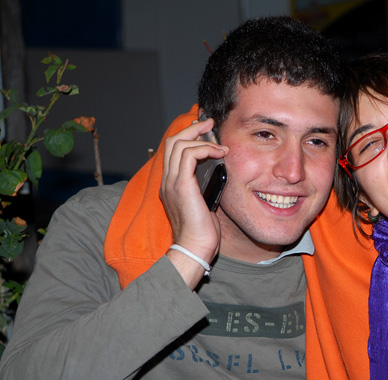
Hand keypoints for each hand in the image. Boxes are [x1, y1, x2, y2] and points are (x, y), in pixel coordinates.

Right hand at [159, 117, 228, 286]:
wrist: (195, 247)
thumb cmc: (203, 232)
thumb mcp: (205, 203)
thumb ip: (205, 187)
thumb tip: (218, 173)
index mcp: (171, 184)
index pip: (173, 151)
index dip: (187, 136)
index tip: (205, 131)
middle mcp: (167, 180)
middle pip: (172, 141)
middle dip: (192, 129)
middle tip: (210, 123)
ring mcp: (172, 182)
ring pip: (179, 144)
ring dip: (201, 137)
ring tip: (220, 143)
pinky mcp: (181, 185)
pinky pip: (189, 154)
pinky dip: (205, 148)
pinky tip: (219, 153)